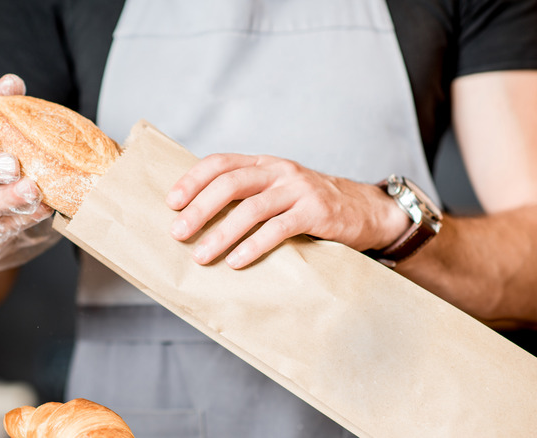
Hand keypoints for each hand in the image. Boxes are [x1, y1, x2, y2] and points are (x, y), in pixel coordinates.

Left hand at [166, 154, 408, 268]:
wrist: (365, 209)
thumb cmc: (310, 205)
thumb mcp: (278, 191)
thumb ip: (248, 195)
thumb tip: (198, 217)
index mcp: (264, 164)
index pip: (221, 163)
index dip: (193, 180)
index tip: (171, 202)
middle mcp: (279, 171)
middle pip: (230, 183)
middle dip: (200, 209)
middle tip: (178, 233)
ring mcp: (299, 190)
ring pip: (251, 208)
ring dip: (221, 233)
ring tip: (201, 255)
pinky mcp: (316, 212)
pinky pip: (279, 228)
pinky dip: (254, 245)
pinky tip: (236, 261)